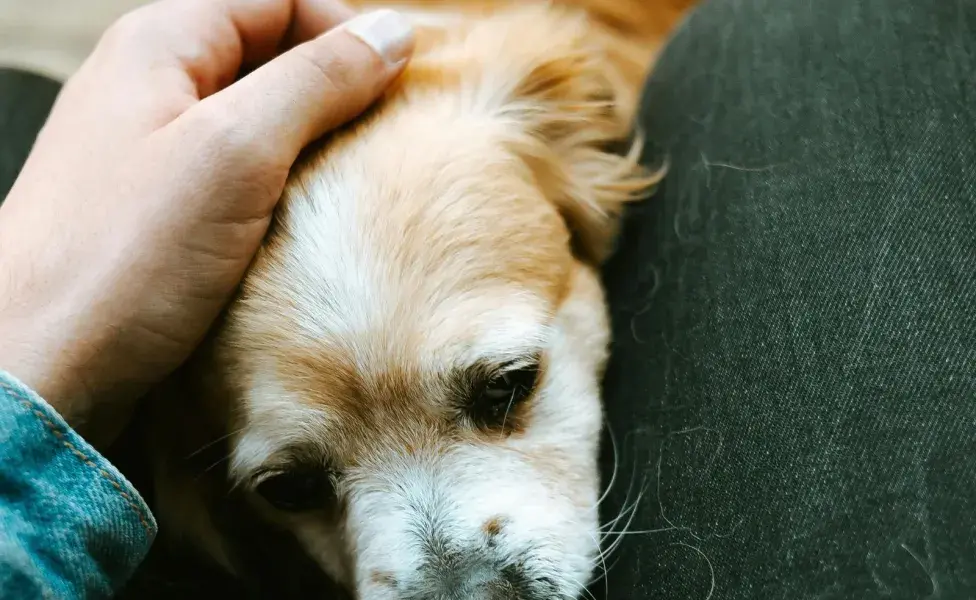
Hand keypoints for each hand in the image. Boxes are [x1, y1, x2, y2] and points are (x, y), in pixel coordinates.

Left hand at [0, 0, 413, 447]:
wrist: (41, 371)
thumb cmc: (126, 258)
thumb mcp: (235, 151)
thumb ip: (317, 81)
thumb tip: (393, 32)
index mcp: (162, 43)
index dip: (347, 31)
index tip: (398, 89)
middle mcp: (152, 84)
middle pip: (270, 55)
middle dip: (335, 91)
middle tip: (383, 144)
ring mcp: (153, 149)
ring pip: (259, 119)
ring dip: (314, 146)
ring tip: (353, 189)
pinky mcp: (159, 210)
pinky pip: (239, 175)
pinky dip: (283, 190)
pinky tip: (306, 226)